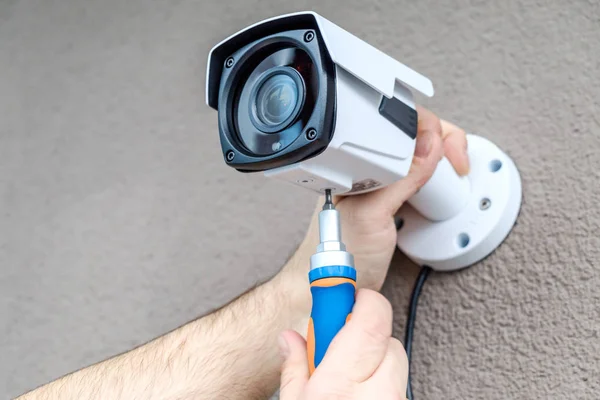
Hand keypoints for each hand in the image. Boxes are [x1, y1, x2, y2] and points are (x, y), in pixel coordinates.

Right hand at [279, 289, 406, 399]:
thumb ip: (294, 370)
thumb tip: (291, 340)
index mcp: (341, 386)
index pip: (369, 321)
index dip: (360, 298)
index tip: (342, 290)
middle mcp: (378, 394)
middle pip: (386, 338)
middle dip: (363, 332)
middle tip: (337, 343)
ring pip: (396, 363)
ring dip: (374, 360)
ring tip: (346, 376)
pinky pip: (397, 384)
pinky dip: (380, 382)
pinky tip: (358, 392)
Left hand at [287, 107, 469, 290]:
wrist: (339, 288)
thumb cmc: (341, 254)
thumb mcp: (371, 213)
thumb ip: (398, 179)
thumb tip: (429, 145)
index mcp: (358, 161)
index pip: (401, 125)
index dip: (432, 131)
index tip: (450, 156)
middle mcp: (370, 167)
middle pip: (416, 137)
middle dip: (442, 145)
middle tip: (455, 166)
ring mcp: (384, 184)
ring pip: (422, 158)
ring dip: (441, 165)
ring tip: (449, 179)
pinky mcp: (394, 202)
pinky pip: (422, 181)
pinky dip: (436, 184)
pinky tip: (438, 194)